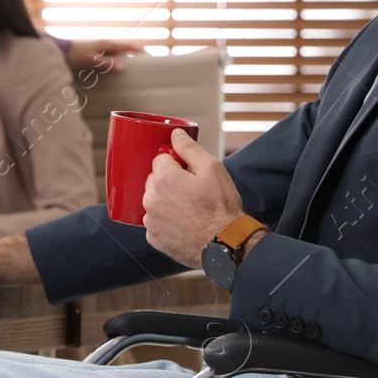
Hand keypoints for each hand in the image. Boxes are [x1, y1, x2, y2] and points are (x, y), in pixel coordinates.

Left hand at [66, 38, 144, 73]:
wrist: (60, 52)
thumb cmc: (75, 55)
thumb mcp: (92, 60)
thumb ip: (107, 63)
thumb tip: (124, 67)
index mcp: (107, 44)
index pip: (127, 46)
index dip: (138, 50)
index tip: (149, 56)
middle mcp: (105, 45)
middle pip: (123, 49)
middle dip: (133, 55)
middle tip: (143, 65)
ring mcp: (99, 49)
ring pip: (116, 54)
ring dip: (124, 60)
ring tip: (131, 70)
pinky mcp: (94, 55)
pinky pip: (109, 58)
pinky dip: (115, 63)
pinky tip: (114, 71)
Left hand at [142, 129, 243, 268]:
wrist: (226, 244)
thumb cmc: (221, 207)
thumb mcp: (212, 168)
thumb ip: (189, 148)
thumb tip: (175, 134)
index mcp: (164, 179)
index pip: (160, 160)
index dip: (177, 164)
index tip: (190, 173)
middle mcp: (151, 199)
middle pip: (154, 180)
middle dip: (169, 182)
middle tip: (192, 192)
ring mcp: (151, 221)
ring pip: (154, 201)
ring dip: (166, 201)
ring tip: (190, 210)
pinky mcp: (154, 238)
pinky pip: (155, 222)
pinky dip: (166, 221)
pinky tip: (184, 223)